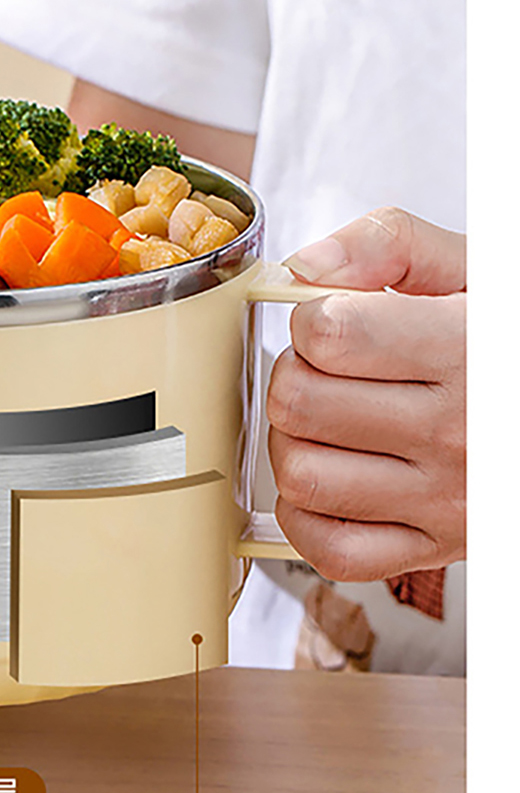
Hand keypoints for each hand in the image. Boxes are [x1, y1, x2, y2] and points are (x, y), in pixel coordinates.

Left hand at [266, 208, 465, 580]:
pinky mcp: (434, 547)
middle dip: (294, 374)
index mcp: (465, 350)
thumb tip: (306, 266)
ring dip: (293, 442)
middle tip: (326, 369)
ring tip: (328, 420)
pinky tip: (333, 475)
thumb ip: (388, 243)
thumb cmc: (504, 340)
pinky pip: (330, 550)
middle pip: (300, 404)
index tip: (333, 319)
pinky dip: (307, 516)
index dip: (313, 317)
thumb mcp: (473, 269)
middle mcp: (457, 432)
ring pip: (303, 476)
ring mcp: (444, 499)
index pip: (328, 334)